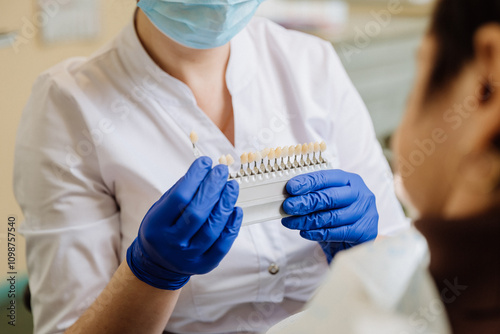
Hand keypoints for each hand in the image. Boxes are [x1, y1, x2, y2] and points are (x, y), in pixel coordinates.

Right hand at [127, 157, 242, 289]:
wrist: (158, 264)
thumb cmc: (162, 229)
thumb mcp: (160, 209)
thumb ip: (180, 192)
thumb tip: (204, 171)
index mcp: (156, 226)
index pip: (179, 198)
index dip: (194, 178)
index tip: (205, 162)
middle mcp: (171, 244)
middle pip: (197, 213)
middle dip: (212, 188)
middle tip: (221, 171)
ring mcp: (189, 257)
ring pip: (212, 229)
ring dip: (225, 204)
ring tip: (232, 186)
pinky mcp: (204, 265)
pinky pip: (223, 245)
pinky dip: (232, 226)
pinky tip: (235, 209)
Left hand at [282, 170, 377, 262]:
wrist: (354, 243)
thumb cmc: (338, 218)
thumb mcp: (325, 203)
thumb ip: (312, 196)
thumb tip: (288, 196)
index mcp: (350, 180)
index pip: (326, 178)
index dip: (307, 182)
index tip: (290, 187)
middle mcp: (361, 194)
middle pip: (329, 197)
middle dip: (305, 202)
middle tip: (288, 207)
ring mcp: (366, 213)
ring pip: (331, 217)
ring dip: (306, 220)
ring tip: (291, 222)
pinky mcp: (365, 231)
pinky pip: (336, 233)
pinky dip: (317, 233)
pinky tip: (304, 232)